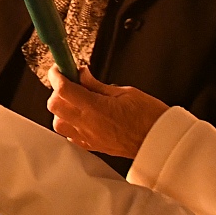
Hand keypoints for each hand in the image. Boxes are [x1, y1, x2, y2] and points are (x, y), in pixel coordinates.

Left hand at [45, 67, 168, 157]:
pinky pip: (69, 136)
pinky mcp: (93, 146)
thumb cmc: (149, 117)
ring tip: (75, 100)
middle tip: (70, 82)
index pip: (63, 89)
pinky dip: (69, 124)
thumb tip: (82, 75)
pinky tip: (81, 116)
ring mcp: (89, 137)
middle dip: (57, 90)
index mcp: (95, 108)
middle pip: (54, 105)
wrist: (160, 142)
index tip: (59, 68)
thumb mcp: (124, 92)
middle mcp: (88, 124)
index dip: (57, 75)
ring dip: (61, 109)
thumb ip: (97, 85)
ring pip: (58, 123)